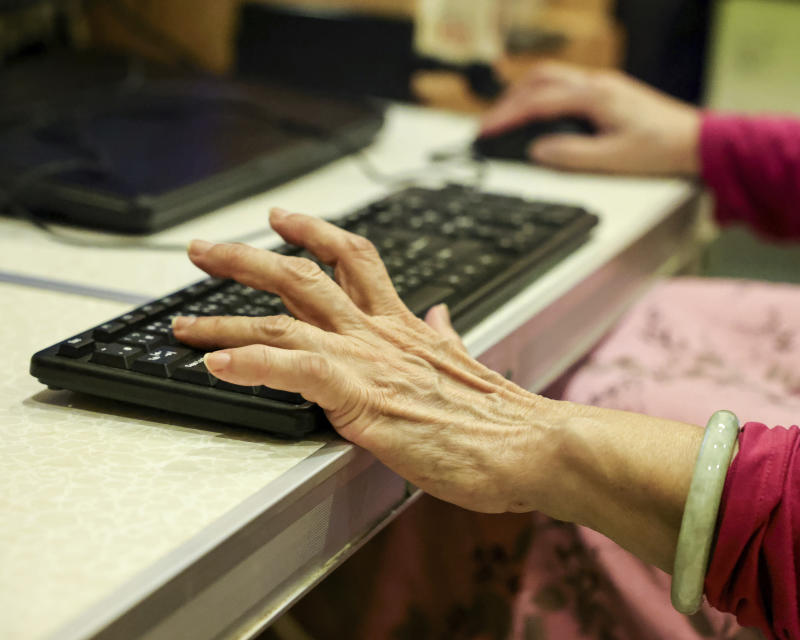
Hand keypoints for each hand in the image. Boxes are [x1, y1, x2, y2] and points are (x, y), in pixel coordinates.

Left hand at [173, 209, 559, 513]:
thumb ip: (446, 337)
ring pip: (287, 319)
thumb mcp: (468, 363)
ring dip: (226, 318)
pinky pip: (296, 369)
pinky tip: (216, 366)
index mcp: (405, 326)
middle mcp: (382, 334)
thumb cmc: (502, 420)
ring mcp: (370, 361)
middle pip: (306, 275)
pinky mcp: (364, 397)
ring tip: (184, 324)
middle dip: (248, 258)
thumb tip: (442, 315)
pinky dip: (250, 363)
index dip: (315, 232)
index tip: (285, 219)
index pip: (355, 259)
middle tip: (206, 251)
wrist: (530, 445)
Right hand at [480, 62, 701, 175]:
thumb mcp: (614, 160)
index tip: (486, 132)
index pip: (539, 102)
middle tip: (489, 125)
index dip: (508, 117)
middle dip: (509, 101)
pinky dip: (542, 97)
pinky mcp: (608, 93)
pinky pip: (565, 86)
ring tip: (506, 119)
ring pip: (551, 78)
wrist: (698, 141)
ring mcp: (603, 85)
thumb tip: (537, 151)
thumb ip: (572, 154)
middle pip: (539, 80)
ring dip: (523, 95)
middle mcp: (597, 83)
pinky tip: (537, 115)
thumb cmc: (663, 148)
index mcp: (595, 96)